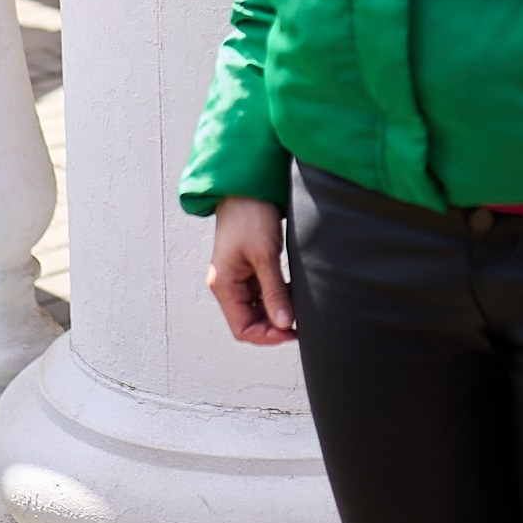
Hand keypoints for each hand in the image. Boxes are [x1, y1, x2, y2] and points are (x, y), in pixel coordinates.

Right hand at [207, 197, 295, 345]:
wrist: (247, 186)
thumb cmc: (250, 215)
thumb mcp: (265, 256)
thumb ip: (274, 292)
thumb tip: (284, 323)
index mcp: (223, 285)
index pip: (242, 328)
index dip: (268, 336)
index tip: (292, 331)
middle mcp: (226, 284)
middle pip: (249, 321)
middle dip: (273, 325)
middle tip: (299, 320)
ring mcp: (236, 276)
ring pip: (256, 308)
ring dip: (276, 310)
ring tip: (297, 304)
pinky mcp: (247, 267)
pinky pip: (261, 293)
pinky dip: (276, 296)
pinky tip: (291, 290)